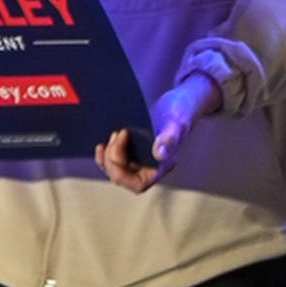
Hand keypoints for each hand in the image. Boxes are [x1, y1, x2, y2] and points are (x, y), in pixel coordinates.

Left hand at [99, 74, 212, 192]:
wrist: (179, 102)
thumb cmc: (182, 113)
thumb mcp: (177, 123)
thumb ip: (169, 138)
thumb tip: (159, 153)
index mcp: (162, 166)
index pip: (137, 184)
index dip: (120, 172)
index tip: (117, 147)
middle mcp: (150, 166)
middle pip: (122, 177)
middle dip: (112, 159)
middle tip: (117, 135)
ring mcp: (140, 159)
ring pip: (116, 169)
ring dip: (107, 156)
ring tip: (114, 135)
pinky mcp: (133, 150)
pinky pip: (115, 159)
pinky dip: (107, 153)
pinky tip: (103, 144)